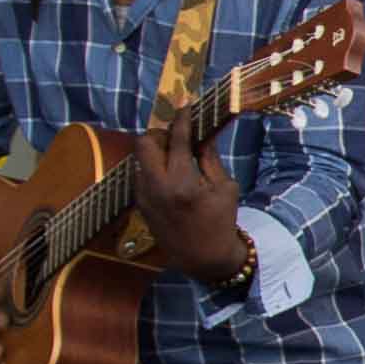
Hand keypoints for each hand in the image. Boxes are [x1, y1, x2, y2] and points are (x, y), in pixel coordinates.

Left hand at [131, 122, 251, 289]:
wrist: (204, 258)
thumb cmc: (221, 221)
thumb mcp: (224, 187)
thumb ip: (209, 157)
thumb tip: (202, 131)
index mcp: (184, 183)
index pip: (177, 139)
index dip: (182, 118)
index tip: (185, 105)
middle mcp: (159, 188)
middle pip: (145, 142)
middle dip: (159, 134)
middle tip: (175, 137)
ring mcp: (145, 197)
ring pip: (139, 158)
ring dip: (155, 152)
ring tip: (174, 157)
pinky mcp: (140, 205)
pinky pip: (140, 175)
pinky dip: (152, 168)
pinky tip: (169, 175)